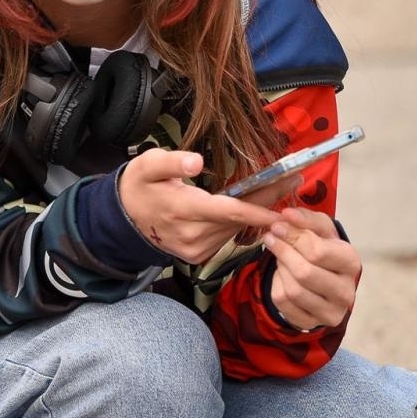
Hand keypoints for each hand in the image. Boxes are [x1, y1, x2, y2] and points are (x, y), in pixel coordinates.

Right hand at [119, 149, 297, 264]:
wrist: (123, 219)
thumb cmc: (139, 186)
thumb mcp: (148, 165)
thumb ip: (172, 162)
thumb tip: (196, 162)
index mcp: (182, 210)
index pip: (229, 211)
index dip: (259, 208)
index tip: (285, 203)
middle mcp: (192, 235)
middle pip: (239, 218)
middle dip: (267, 201)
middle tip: (293, 180)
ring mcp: (196, 248)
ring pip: (236, 228)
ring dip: (256, 211)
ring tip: (277, 188)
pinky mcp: (198, 255)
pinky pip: (226, 235)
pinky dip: (240, 222)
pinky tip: (250, 207)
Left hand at [262, 206, 360, 331]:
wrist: (325, 280)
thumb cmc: (323, 249)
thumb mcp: (320, 229)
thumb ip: (306, 218)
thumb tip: (288, 214)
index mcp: (351, 263)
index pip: (318, 252)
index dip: (293, 237)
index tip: (277, 225)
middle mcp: (347, 291)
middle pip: (304, 273)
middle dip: (283, 253)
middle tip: (270, 238)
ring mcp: (331, 311)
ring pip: (293, 290)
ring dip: (279, 269)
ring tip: (278, 255)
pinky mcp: (312, 322)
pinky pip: (284, 303)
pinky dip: (276, 285)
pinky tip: (280, 275)